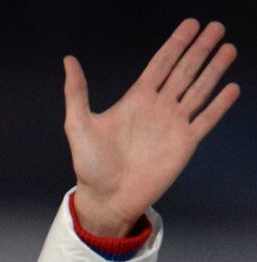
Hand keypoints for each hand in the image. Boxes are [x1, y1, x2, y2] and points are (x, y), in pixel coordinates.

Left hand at [64, 19, 239, 236]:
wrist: (107, 199)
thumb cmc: (90, 165)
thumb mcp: (79, 125)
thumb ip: (77, 92)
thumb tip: (68, 60)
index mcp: (136, 99)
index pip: (161, 63)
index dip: (176, 43)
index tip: (191, 24)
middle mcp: (158, 108)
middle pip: (185, 71)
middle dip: (201, 49)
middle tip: (217, 26)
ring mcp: (173, 124)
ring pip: (199, 89)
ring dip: (214, 69)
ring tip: (229, 48)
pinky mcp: (185, 144)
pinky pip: (206, 119)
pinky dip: (219, 105)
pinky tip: (231, 88)